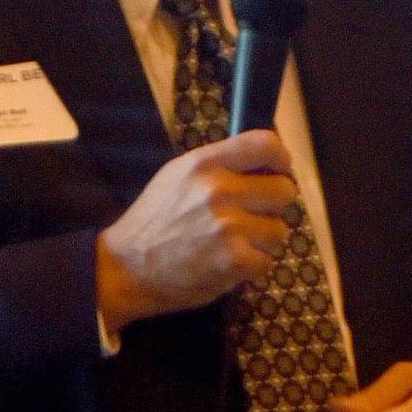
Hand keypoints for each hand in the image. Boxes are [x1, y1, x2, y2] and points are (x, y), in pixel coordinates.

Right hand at [96, 129, 295, 333]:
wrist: (128, 266)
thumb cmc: (155, 218)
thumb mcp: (179, 174)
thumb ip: (219, 165)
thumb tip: (263, 163)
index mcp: (205, 163)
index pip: (264, 145)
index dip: (280, 158)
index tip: (280, 170)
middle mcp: (220, 190)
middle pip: (283, 190)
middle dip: (273, 204)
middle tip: (254, 213)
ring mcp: (229, 227)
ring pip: (279, 228)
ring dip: (262, 238)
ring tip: (235, 241)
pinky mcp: (234, 261)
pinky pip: (267, 260)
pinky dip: (252, 265)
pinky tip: (229, 262)